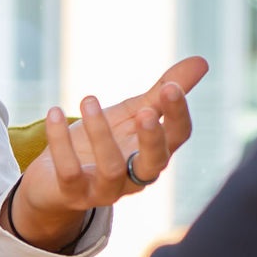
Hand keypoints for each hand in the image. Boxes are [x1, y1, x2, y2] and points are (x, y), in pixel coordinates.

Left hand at [8, 56, 207, 251]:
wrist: (57, 182)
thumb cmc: (102, 143)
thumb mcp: (132, 114)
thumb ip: (162, 93)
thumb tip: (202, 61)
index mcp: (153, 153)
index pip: (177, 138)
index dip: (177, 114)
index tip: (170, 86)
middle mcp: (135, 176)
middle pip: (155, 163)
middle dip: (152, 138)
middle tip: (147, 110)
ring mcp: (105, 189)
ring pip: (111, 169)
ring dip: (100, 132)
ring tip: (88, 98)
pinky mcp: (74, 194)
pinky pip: (70, 172)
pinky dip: (61, 142)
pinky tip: (54, 113)